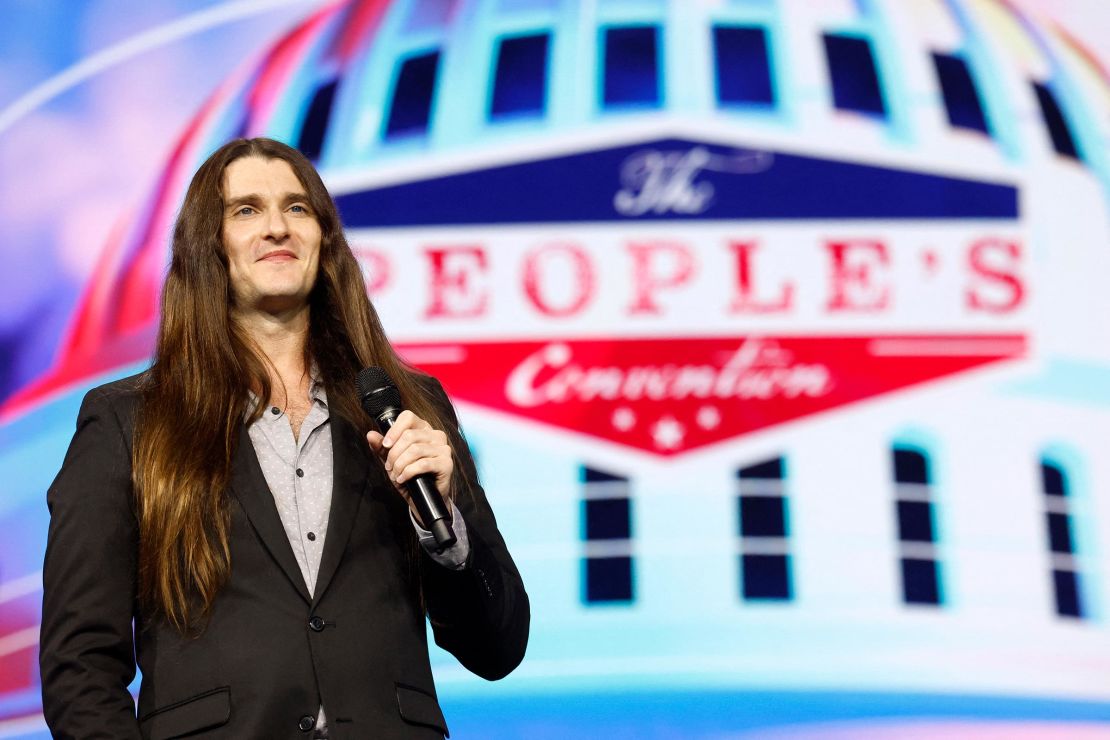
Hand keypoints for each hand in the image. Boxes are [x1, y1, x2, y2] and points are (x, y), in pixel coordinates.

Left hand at [366, 410, 452, 525]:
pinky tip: (403, 478)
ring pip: (415, 450)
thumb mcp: (393, 460)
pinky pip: (423, 464)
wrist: (422, 498)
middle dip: (394, 454)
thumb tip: (370, 435)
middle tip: (389, 467)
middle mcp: (436, 435)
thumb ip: (382, 448)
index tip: (386, 445)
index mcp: (423, 429)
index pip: (408, 417)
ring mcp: (443, 449)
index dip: (394, 430)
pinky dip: (409, 472)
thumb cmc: (410, 476)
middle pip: (409, 435)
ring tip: (396, 474)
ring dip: (400, 464)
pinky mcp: (446, 463)